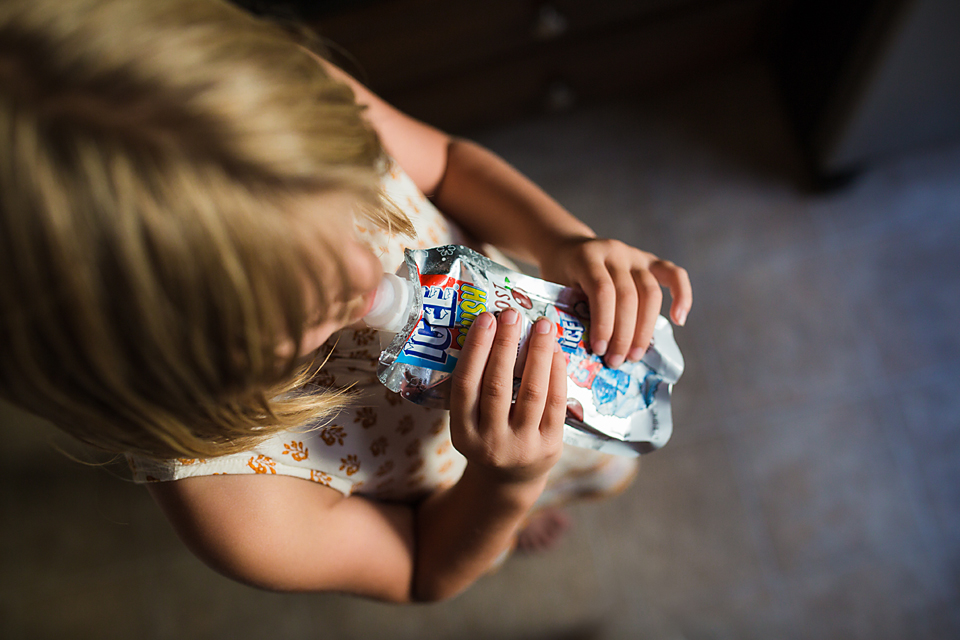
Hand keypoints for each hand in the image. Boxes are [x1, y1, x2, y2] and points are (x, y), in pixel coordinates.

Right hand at [449, 309, 566, 486]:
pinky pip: (555, 404)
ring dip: (537, 354)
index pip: (466, 385)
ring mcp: (522, 447)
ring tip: (543, 325)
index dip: (475, 349)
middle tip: (512, 314)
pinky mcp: (550, 446)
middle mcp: (490, 442)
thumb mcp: (470, 421)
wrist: (509, 482)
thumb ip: (476, 386)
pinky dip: (557, 374)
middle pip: (498, 386)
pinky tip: (556, 351)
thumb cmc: (487, 437)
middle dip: (506, 345)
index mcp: (462, 433)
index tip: (485, 318)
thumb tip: (493, 329)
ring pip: (531, 392)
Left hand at [537, 236, 692, 367]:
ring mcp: (633, 254)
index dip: (604, 324)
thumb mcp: (555, 290)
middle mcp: (614, 252)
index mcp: (587, 257)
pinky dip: (682, 295)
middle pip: (628, 295)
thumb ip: (571, 312)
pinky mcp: (648, 259)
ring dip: (644, 328)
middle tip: (616, 361)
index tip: (599, 351)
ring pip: (650, 292)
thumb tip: (585, 354)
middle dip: (624, 334)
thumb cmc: (559, 276)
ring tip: (634, 356)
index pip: (603, 292)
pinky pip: (673, 273)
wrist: (564, 248)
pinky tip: (679, 320)